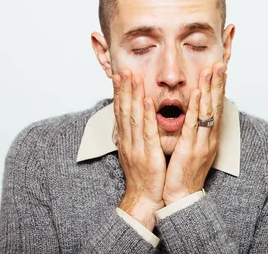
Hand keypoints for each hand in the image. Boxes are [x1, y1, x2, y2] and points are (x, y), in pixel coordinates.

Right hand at [113, 68, 165, 230]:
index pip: (120, 111)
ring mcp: (136, 147)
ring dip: (133, 95)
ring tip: (133, 77)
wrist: (144, 198)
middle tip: (123, 70)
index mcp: (126, 140)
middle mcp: (128, 141)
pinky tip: (146, 101)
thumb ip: (135, 135)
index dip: (119, 92)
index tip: (119, 76)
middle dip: (124, 88)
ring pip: (133, 117)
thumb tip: (135, 120)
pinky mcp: (148, 154)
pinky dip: (146, 115)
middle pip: (124, 110)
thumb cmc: (143, 176)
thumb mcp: (135, 152)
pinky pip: (147, 132)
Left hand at [162, 62, 226, 205]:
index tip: (219, 70)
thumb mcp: (191, 148)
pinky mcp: (190, 149)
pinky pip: (194, 125)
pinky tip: (197, 93)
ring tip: (211, 70)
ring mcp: (201, 143)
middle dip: (217, 83)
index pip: (215, 107)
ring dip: (209, 89)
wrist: (182, 197)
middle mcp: (209, 138)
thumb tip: (192, 116)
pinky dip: (196, 108)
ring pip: (207, 111)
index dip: (218, 88)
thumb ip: (193, 131)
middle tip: (220, 63)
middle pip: (215, 105)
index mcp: (208, 137)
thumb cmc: (184, 174)